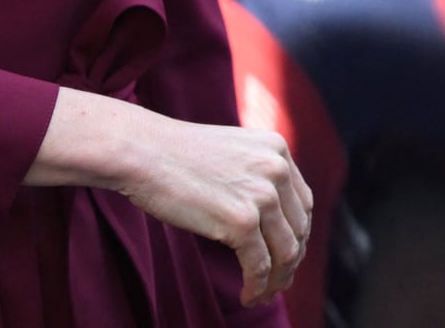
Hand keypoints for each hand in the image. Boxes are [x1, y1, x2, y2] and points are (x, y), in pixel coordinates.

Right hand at [116, 112, 313, 306]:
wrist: (141, 152)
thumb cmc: (175, 155)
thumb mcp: (231, 153)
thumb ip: (255, 174)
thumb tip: (269, 221)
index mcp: (277, 148)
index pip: (302, 203)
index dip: (297, 235)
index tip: (285, 255)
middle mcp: (276, 169)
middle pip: (299, 230)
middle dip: (290, 262)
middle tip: (276, 282)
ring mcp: (262, 195)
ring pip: (286, 253)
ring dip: (277, 281)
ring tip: (262, 294)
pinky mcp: (241, 221)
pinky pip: (259, 267)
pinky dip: (256, 287)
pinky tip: (247, 296)